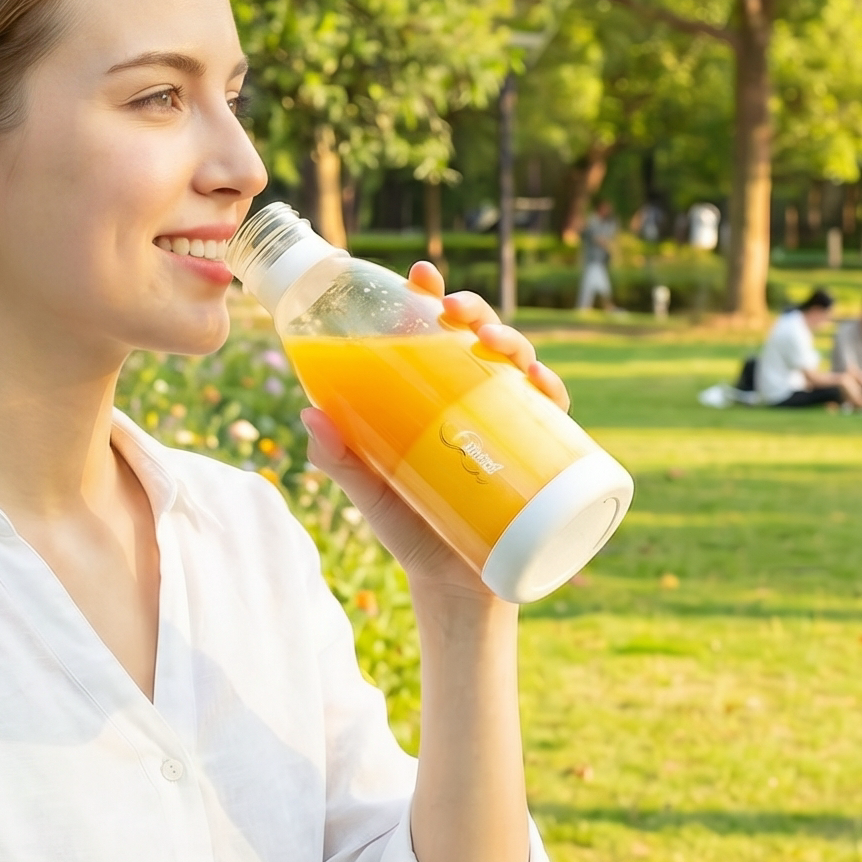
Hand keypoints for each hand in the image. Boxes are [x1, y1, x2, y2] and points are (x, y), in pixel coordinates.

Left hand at [298, 259, 568, 599]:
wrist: (451, 586)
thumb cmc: (409, 528)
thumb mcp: (367, 490)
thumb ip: (338, 458)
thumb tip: (309, 414)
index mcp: (433, 396)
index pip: (433, 334)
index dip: (430, 297)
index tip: (420, 274)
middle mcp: (474, 401)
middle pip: (479, 339)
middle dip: (473, 311)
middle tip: (451, 309)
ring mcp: (507, 426)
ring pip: (518, 366)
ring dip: (511, 341)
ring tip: (489, 342)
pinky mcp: (536, 457)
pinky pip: (551, 417)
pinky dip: (549, 393)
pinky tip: (539, 383)